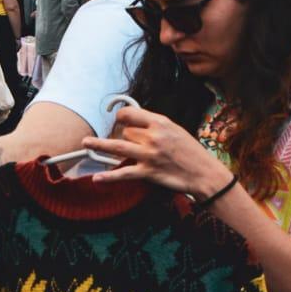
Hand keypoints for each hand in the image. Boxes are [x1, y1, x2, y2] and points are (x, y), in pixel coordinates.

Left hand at [83, 107, 232, 198]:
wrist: (205, 174)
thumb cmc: (191, 152)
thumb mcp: (175, 131)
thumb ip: (155, 126)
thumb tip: (133, 122)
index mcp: (161, 123)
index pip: (131, 113)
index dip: (121, 116)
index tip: (117, 119)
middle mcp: (154, 137)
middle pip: (125, 132)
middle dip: (125, 137)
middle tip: (131, 144)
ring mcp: (149, 155)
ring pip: (117, 146)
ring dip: (99, 144)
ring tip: (85, 143)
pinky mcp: (148, 172)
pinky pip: (124, 173)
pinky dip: (109, 176)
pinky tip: (96, 178)